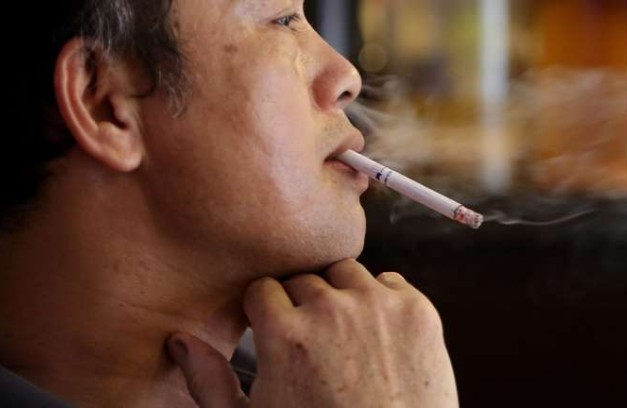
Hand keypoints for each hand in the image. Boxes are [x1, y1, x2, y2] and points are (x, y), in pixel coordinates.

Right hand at [167, 260, 457, 406]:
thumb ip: (210, 382)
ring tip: (343, 337)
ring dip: (341, 296)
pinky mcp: (418, 310)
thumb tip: (180, 340)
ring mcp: (378, 306)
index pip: (262, 289)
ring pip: (346, 274)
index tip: (272, 330)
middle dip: (301, 305)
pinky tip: (377, 338)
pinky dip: (382, 302)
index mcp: (285, 333)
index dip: (265, 313)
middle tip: (311, 343)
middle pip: (304, 280)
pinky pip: (390, 283)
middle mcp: (331, 309)